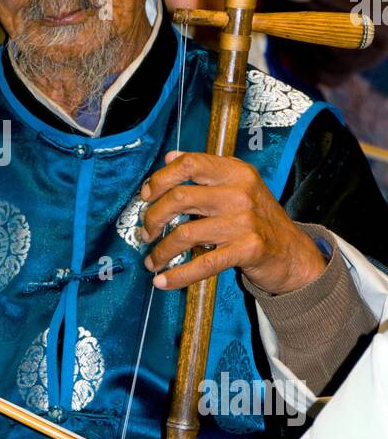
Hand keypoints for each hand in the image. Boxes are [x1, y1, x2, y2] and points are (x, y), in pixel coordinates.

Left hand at [139, 150, 325, 294]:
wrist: (293, 252)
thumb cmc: (259, 219)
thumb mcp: (239, 185)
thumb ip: (206, 171)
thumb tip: (170, 157)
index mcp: (235, 172)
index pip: (189, 164)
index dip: (160, 178)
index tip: (146, 196)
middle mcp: (239, 192)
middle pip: (179, 198)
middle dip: (153, 218)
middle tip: (146, 232)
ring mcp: (244, 221)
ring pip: (185, 233)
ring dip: (161, 251)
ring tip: (152, 261)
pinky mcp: (246, 249)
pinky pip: (202, 264)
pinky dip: (178, 275)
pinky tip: (162, 281)